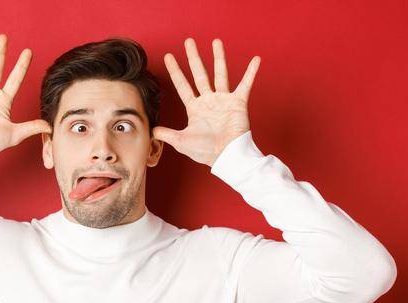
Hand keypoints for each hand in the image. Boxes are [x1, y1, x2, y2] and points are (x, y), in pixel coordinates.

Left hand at [153, 38, 260, 166]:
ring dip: (219, 57)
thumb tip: (152, 131)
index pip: (182, 85)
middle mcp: (209, 100)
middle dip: (193, 58)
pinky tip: (256, 60)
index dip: (175, 71)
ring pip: (220, 74)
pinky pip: (245, 84)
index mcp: (195, 108)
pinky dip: (251, 72)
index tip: (168, 57)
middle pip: (199, 74)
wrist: (227, 157)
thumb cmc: (206, 151)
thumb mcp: (181, 141)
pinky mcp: (238, 103)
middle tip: (188, 41)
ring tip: (216, 41)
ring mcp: (224, 100)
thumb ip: (167, 134)